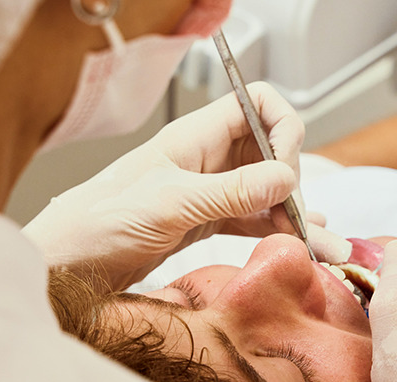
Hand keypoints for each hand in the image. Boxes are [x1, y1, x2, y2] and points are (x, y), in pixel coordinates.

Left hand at [23, 82, 304, 289]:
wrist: (71, 262)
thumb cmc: (102, 221)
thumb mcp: (170, 203)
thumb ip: (230, 190)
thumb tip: (284, 178)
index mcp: (197, 136)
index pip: (256, 104)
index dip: (282, 127)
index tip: (288, 165)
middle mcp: (209, 158)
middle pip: (271, 153)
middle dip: (295, 182)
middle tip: (301, 218)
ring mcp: (211, 190)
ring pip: (266, 192)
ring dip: (296, 216)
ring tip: (324, 246)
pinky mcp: (208, 221)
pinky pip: (254, 220)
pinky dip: (277, 231)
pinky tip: (301, 242)